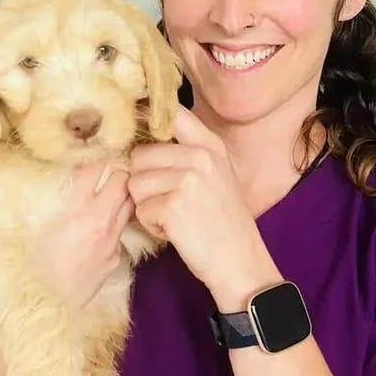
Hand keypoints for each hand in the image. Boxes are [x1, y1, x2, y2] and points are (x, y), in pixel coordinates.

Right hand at [34, 160, 134, 310]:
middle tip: (107, 170)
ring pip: (129, 206)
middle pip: (122, 183)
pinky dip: (116, 224)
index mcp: (77, 211)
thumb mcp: (34, 226)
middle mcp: (100, 224)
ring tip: (110, 192)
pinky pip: (121, 233)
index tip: (91, 155)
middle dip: (116, 172)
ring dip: (121, 196)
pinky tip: (103, 226)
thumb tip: (67, 179)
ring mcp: (111, 242)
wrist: (43, 309)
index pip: (96, 170)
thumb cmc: (29, 266)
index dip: (94, 158)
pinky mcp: (115, 259)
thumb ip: (54, 201)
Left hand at [128, 107, 280, 310]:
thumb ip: (187, 151)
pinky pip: (140, 210)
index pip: (173, 114)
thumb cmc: (223, 221)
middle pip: (140, 156)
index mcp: (210, 145)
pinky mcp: (172, 206)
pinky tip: (174, 230)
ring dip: (146, 206)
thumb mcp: (216, 174)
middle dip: (144, 182)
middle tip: (168, 201)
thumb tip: (142, 137)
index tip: (137, 122)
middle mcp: (200, 157)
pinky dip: (151, 225)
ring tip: (173, 216)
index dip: (148, 117)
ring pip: (135, 184)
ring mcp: (186, 181)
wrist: (240, 261)